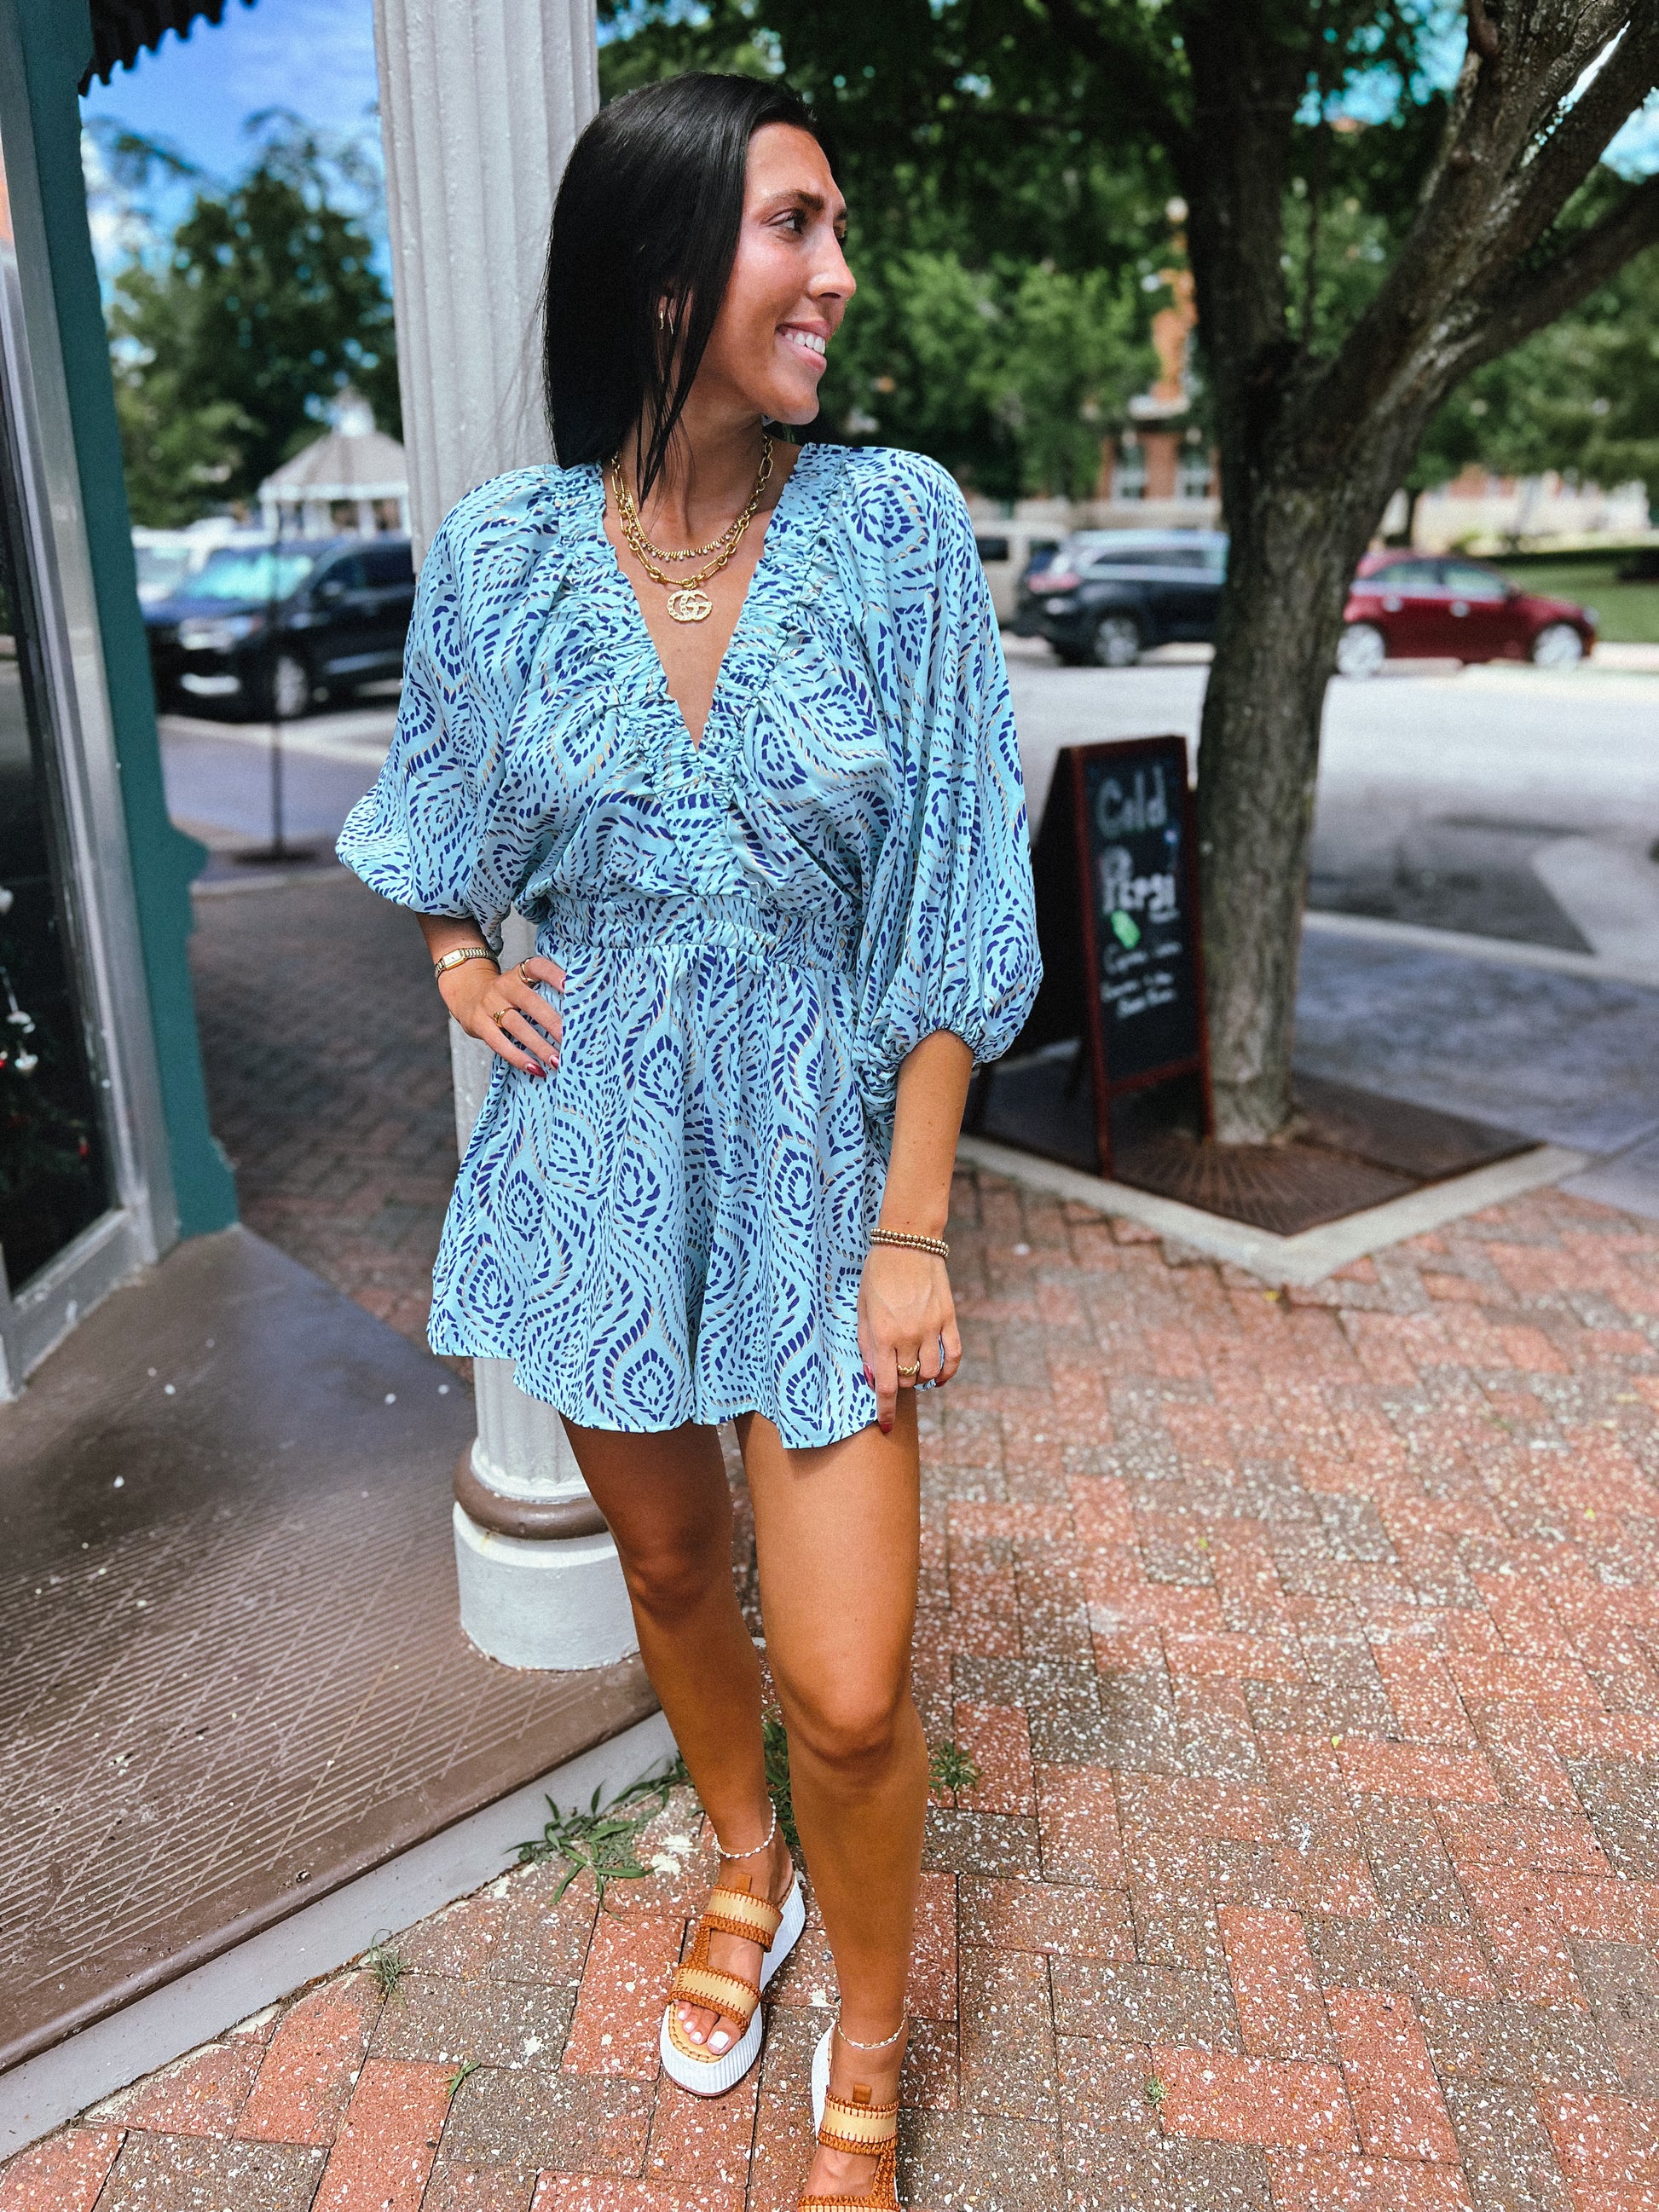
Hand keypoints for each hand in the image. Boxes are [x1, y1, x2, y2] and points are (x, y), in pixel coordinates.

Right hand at [439, 953, 565, 1076]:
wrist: (466, 993)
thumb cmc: (507, 994)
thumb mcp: (521, 983)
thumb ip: (544, 991)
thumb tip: (582, 1012)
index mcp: (519, 974)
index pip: (537, 967)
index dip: (553, 974)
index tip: (570, 984)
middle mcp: (504, 987)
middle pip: (530, 1002)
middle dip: (551, 1021)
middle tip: (570, 1038)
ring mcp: (490, 1005)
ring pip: (517, 1026)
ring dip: (539, 1046)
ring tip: (557, 1061)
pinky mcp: (479, 1024)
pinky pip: (499, 1043)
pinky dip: (518, 1058)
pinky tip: (536, 1068)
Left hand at [857, 1244, 961, 1432]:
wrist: (907, 1242)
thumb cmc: (877, 1273)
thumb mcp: (862, 1308)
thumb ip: (866, 1344)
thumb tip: (872, 1376)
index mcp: (883, 1335)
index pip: (886, 1387)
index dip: (885, 1411)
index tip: (885, 1426)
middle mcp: (909, 1336)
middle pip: (908, 1381)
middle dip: (898, 1384)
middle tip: (892, 1372)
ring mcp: (932, 1328)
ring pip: (930, 1372)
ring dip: (920, 1379)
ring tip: (911, 1369)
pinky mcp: (949, 1319)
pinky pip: (953, 1356)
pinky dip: (947, 1372)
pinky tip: (938, 1377)